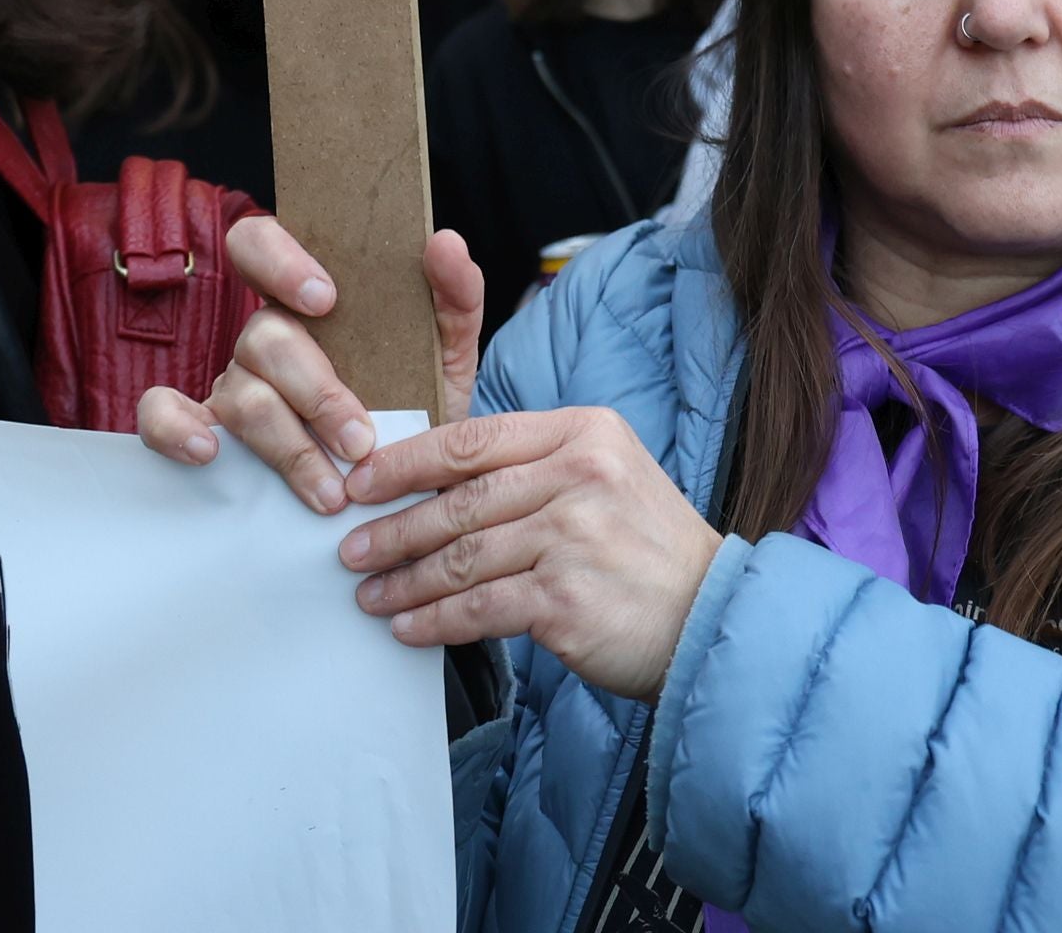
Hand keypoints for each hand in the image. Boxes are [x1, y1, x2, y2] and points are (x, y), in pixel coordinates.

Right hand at [136, 220, 480, 513]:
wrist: (417, 480)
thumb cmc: (421, 399)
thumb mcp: (448, 350)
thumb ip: (454, 294)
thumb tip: (444, 243)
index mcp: (307, 298)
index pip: (259, 243)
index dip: (280, 262)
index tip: (326, 299)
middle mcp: (263, 334)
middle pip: (263, 337)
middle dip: (315, 392)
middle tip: (360, 439)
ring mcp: (232, 382)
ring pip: (240, 394)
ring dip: (288, 444)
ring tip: (333, 491)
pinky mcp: (207, 430)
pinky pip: (160, 416)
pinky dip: (175, 429)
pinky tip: (209, 454)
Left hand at [333, 406, 722, 699]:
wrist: (710, 618)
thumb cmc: (646, 552)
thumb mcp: (604, 478)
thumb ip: (533, 470)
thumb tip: (437, 487)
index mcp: (583, 433)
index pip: (473, 440)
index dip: (405, 462)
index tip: (361, 483)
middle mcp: (579, 475)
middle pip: (460, 500)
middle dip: (395, 528)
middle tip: (351, 548)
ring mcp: (573, 536)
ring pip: (462, 557)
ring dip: (406, 580)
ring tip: (370, 594)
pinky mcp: (565, 598)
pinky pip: (479, 608)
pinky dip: (435, 621)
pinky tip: (409, 628)